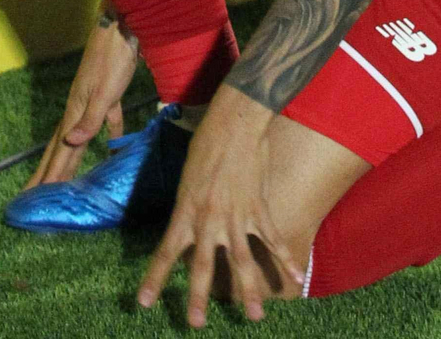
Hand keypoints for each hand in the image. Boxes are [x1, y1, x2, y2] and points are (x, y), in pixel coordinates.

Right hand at [28, 7, 140, 187]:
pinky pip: (104, 123)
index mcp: (76, 111)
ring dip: (69, 159)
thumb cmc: (112, 59)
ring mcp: (92, 102)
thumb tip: (70, 143)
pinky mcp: (108, 96)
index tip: (38, 197)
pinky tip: (111, 148)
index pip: (62, 150)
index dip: (52, 173)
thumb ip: (91, 119)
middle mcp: (78, 110)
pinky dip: (107, 137)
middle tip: (34, 196)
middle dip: (48, 172)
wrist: (120, 28)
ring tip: (61, 178)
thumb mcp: (104, 91)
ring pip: (78, 138)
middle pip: (61, 147)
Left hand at [137, 85, 305, 326]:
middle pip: (204, 265)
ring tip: (253, 316)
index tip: (143, 303)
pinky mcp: (259, 208)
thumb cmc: (206, 142)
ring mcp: (236, 216)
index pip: (166, 251)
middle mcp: (209, 218)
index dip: (154, 278)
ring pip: (242, 260)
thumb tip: (187, 227)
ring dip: (248, 290)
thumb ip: (188, 207)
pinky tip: (297, 278)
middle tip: (196, 323)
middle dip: (199, 297)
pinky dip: (285, 259)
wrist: (235, 122)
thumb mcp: (187, 177)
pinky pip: (273, 239)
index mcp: (186, 209)